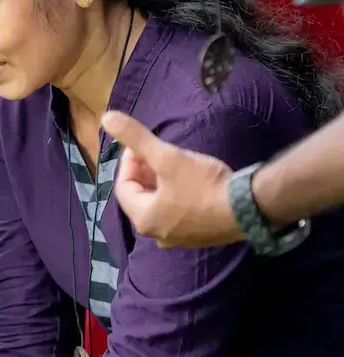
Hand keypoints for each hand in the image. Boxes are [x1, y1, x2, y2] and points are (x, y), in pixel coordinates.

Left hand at [103, 111, 242, 248]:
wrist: (250, 207)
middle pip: (142, 197)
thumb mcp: (167, 157)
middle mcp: (157, 235)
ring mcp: (180, 239)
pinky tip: (192, 181)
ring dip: (161, 184)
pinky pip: (180, 214)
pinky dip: (178, 196)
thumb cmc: (204, 184)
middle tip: (156, 152)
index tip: (140, 144)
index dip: (129, 162)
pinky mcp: (200, 237)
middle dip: (145, 173)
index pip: (124, 187)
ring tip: (173, 163)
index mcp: (144, 219)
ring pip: (161, 206)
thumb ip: (136, 138)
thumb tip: (106, 117)